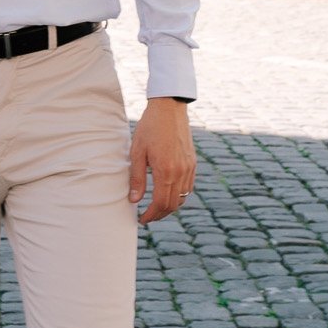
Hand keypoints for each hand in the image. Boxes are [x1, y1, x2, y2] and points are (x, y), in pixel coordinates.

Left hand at [129, 98, 195, 225]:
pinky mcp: (193, 163)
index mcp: (165, 171)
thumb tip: (134, 200)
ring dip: (170, 207)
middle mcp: (180, 172)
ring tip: (156, 207)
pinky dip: (179, 196)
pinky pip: (188, 187)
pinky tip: (168, 193)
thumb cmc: (150, 128)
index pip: (160, 203)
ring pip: (182, 198)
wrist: (169, 108)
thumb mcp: (137, 151)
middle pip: (172, 205)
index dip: (151, 215)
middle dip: (160, 214)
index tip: (142, 219)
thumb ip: (136, 178)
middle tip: (147, 217)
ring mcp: (189, 168)